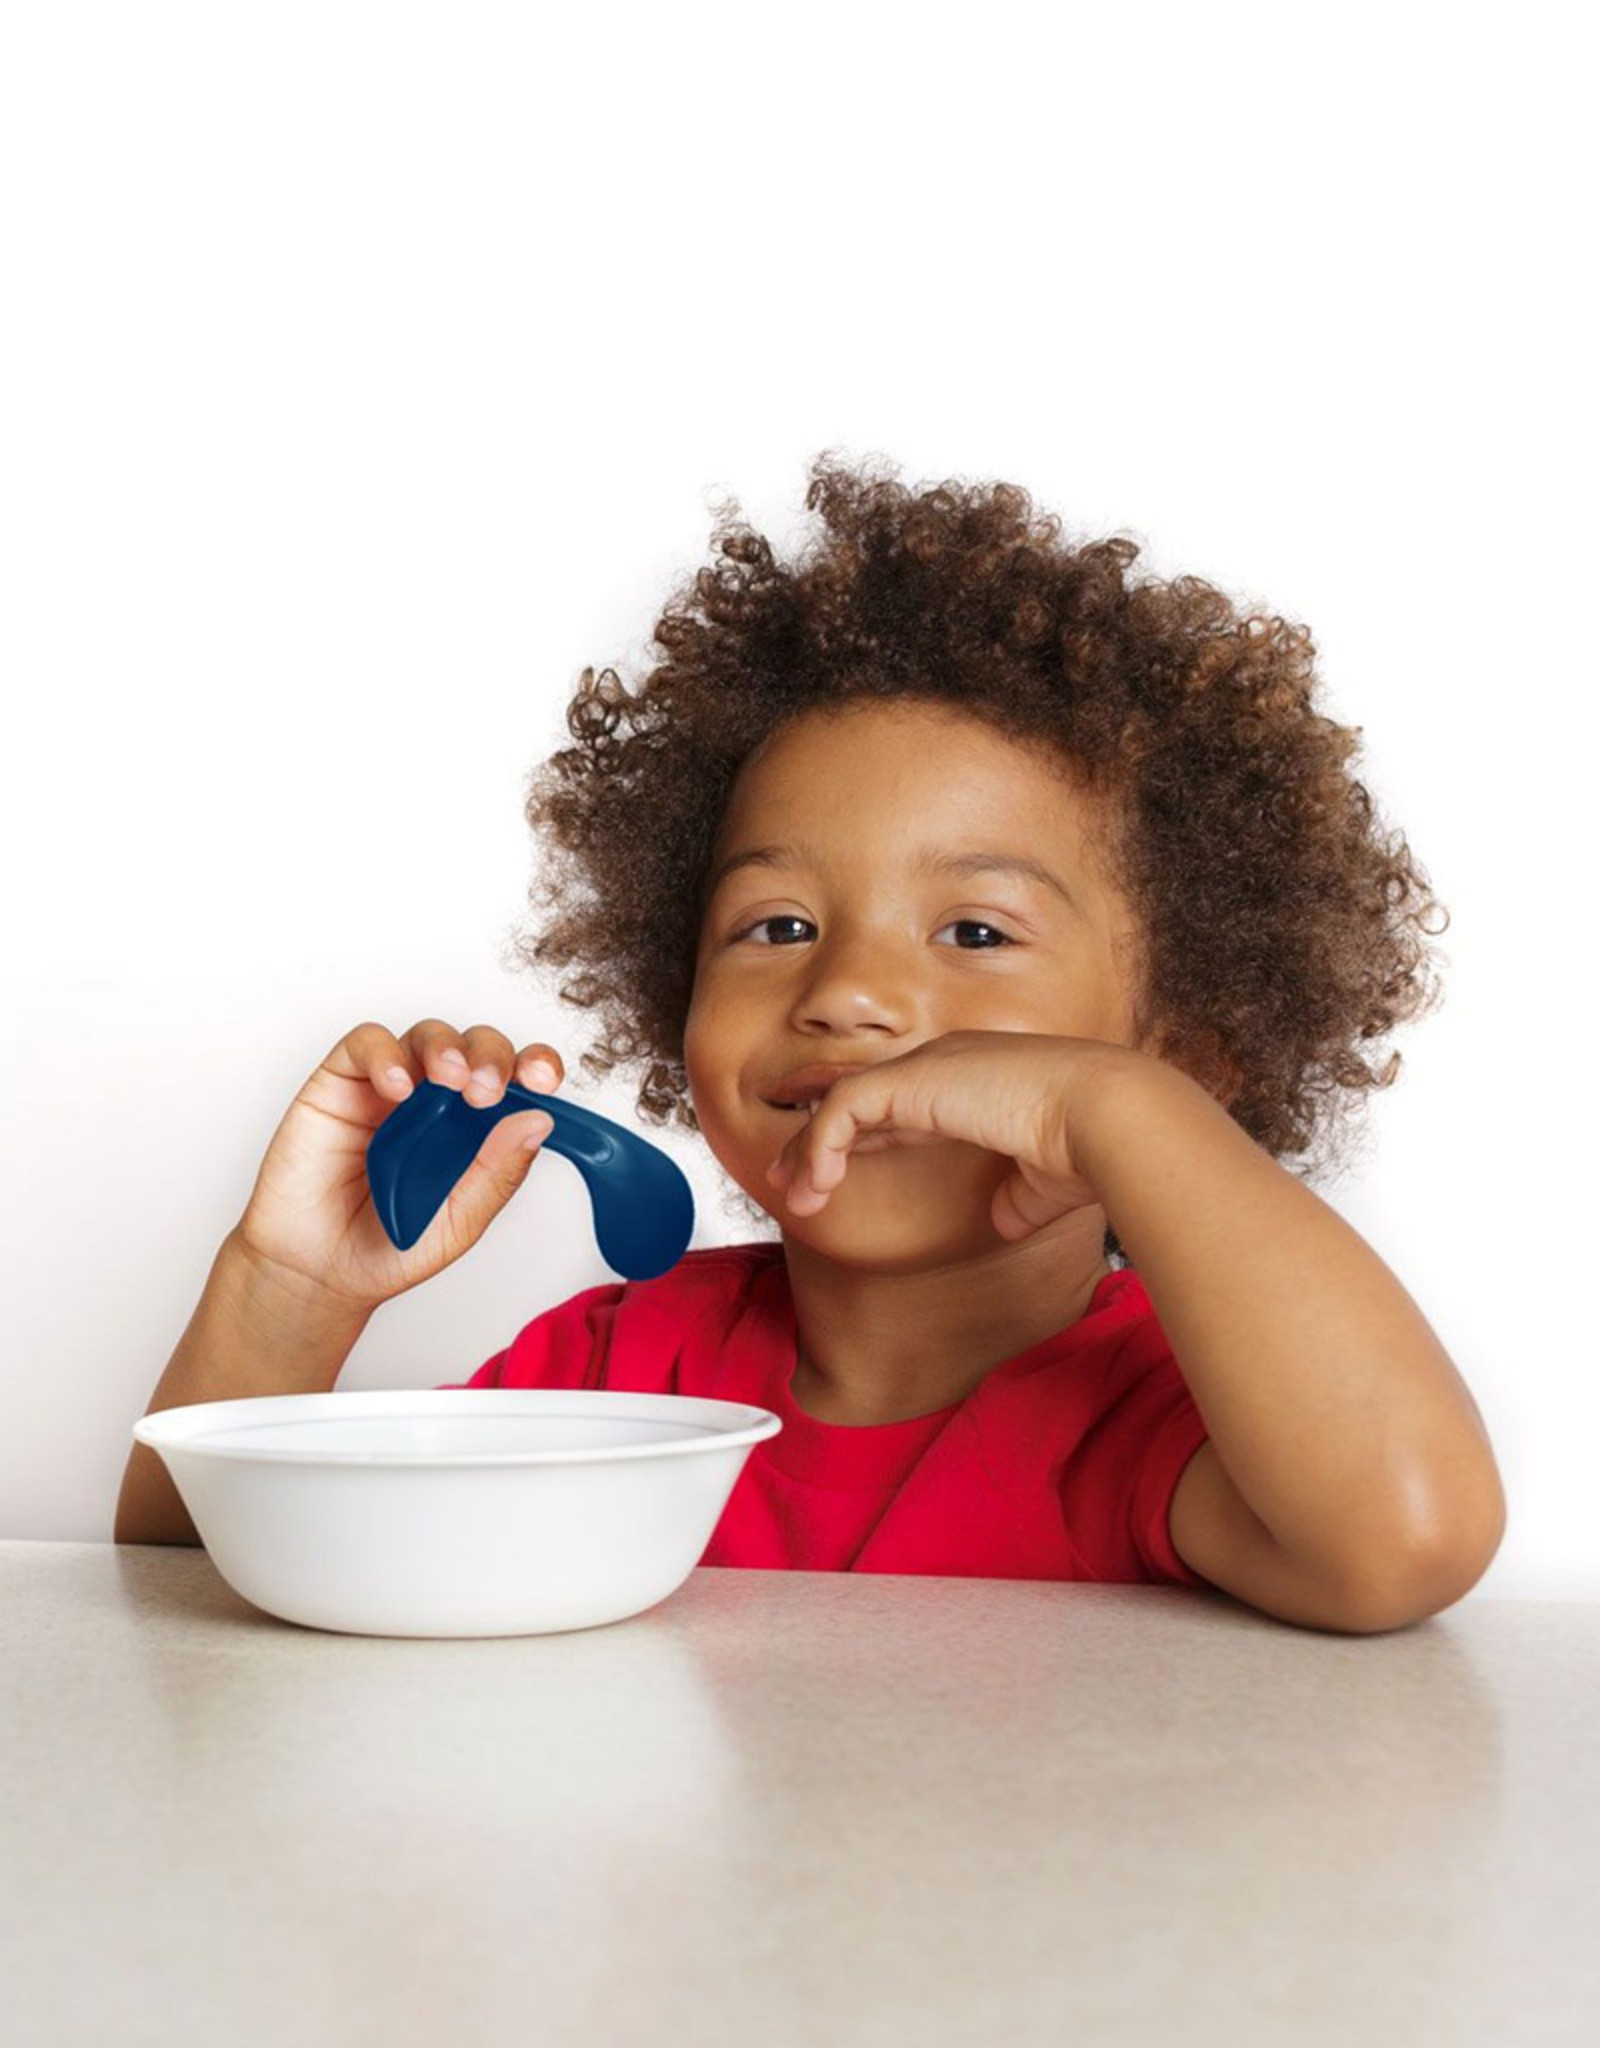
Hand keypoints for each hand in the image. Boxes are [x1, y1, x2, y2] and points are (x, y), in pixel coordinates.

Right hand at [235, 1019, 566, 1312]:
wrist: (319, 1272)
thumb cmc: (390, 1247)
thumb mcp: (459, 1221)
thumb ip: (497, 1173)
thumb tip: (540, 1121)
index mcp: (477, 1128)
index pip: (517, 1079)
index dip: (534, 1066)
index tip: (545, 1080)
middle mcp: (438, 1101)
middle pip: (476, 1047)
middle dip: (492, 1057)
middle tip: (487, 1091)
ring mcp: (390, 1088)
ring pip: (427, 1036)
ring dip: (446, 1048)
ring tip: (450, 1079)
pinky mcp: (340, 1083)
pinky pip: (365, 1044)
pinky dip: (385, 1055)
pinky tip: (396, 1088)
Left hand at [764, 1030, 1135, 1243]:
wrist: (1109, 1115)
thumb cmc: (1091, 1150)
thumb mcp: (1043, 1184)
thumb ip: (1016, 1197)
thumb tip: (1000, 1220)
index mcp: (980, 1079)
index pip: (905, 1101)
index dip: (866, 1138)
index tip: (836, 1176)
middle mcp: (950, 1063)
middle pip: (865, 1096)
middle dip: (821, 1139)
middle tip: (792, 1183)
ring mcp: (929, 1065)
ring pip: (843, 1101)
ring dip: (810, 1150)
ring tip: (793, 1195)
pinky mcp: (911, 1080)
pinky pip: (841, 1111)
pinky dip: (819, 1147)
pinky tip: (816, 1185)